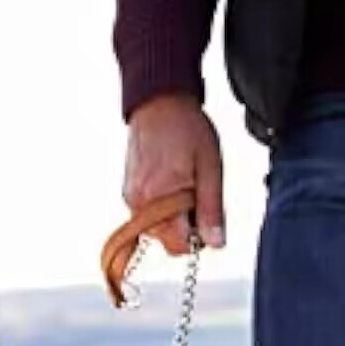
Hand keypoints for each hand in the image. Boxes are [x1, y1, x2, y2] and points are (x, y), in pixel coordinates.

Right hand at [123, 94, 225, 254]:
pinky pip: (151, 216)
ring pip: (160, 231)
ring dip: (176, 218)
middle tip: (196, 194)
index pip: (179, 245)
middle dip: (186, 227)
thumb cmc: (185, 128)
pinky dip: (164, 208)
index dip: (198, 237)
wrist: (158, 100)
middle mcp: (139, 204)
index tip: (205, 215)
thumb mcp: (210, 169)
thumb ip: (212, 210)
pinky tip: (172, 183)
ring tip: (184, 184)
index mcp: (158, 199)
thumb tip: (215, 242)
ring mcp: (131, 199)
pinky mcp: (129, 193)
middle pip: (169, 241)